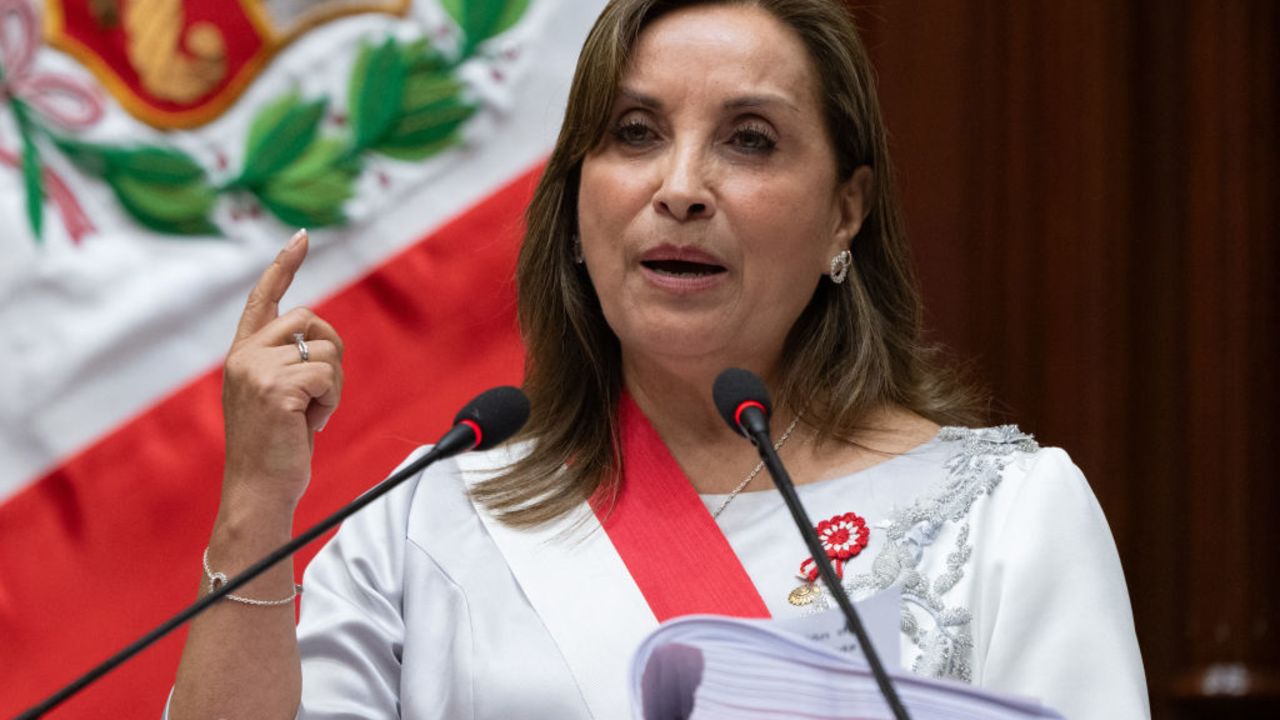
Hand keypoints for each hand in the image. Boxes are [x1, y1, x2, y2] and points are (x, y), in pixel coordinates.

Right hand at [220, 229, 343, 513]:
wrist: (259, 490)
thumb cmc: (275, 448)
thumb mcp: (277, 395)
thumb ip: (287, 362)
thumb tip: (319, 337)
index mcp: (243, 354)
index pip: (263, 298)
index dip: (284, 266)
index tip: (301, 237)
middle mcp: (244, 355)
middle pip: (311, 320)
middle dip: (330, 353)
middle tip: (319, 395)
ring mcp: (256, 370)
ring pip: (326, 350)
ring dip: (333, 385)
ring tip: (311, 415)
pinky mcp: (276, 388)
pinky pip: (328, 376)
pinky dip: (332, 401)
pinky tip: (312, 424)